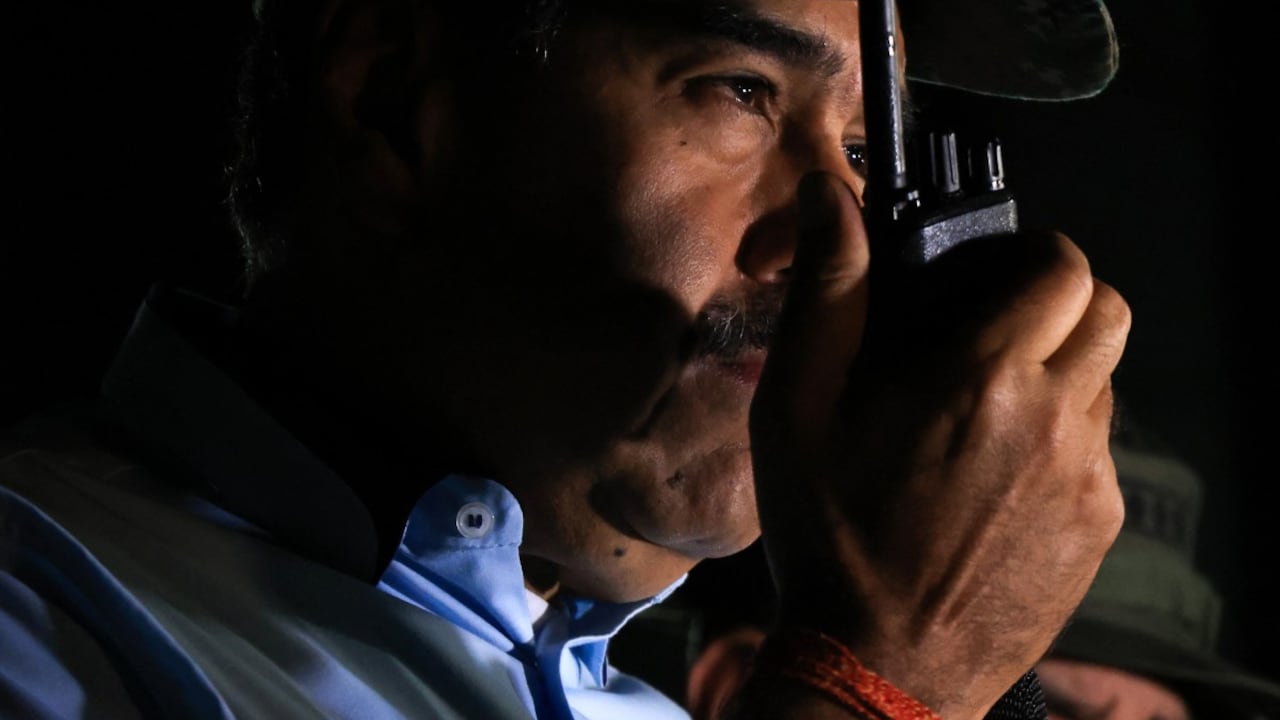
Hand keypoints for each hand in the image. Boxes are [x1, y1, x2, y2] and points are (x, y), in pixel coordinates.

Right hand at [747, 172, 1130, 718]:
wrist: (878, 663)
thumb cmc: (829, 535)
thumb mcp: (796, 408)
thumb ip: (826, 293)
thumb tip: (830, 196)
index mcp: (982, 377)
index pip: (1062, 268)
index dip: (1032, 254)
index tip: (994, 272)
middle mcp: (1055, 419)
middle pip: (1106, 313)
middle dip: (1061, 301)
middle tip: (997, 327)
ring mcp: (1086, 479)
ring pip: (1105, 383)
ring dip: (1061, 372)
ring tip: (988, 408)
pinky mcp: (1097, 528)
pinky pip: (1100, 453)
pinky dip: (1062, 440)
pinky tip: (998, 475)